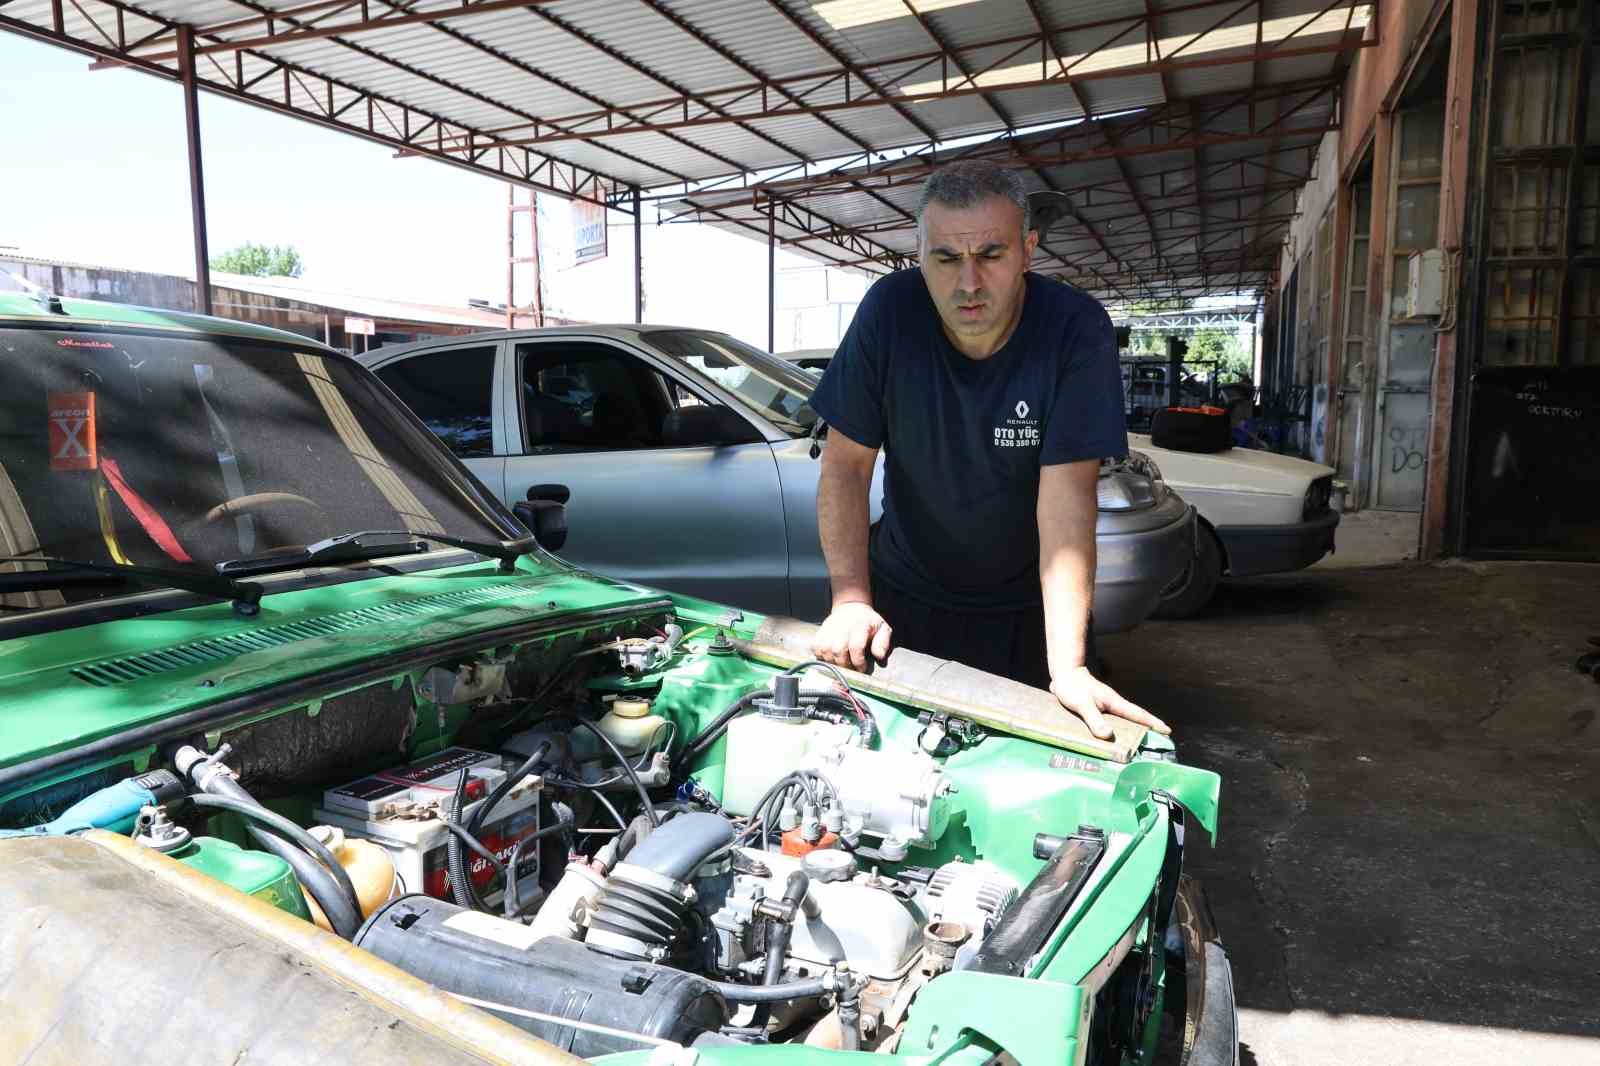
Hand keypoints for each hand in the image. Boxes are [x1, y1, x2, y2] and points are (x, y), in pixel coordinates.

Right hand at [810, 600, 892, 671]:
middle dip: (845, 664)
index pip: (856, 646)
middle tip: (851, 668)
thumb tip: (879, 656)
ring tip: (841, 663)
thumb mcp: (882, 628)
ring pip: (825, 650)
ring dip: (833, 661)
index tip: (862, 668)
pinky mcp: (820, 631)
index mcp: (860, 625)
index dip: (858, 661)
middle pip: (838, 650)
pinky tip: (830, 656)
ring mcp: (829, 628)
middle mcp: (842, 626)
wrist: (851, 607)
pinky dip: (821, 655)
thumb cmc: (868, 622)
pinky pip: (815, 647)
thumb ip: (883, 642)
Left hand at [1050, 667, 1169, 739]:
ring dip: (1132, 729)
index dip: (1153, 723)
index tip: (1168, 731)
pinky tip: (1114, 738)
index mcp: (1114, 702)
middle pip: (1134, 718)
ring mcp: (1106, 705)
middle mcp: (1113, 704)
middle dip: (1148, 728)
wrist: (1064, 673)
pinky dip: (1117, 729)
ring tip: (1139, 744)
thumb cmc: (1073, 686)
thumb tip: (1108, 735)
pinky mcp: (1098, 707)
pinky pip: (1112, 720)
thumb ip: (1094, 719)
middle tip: (1160, 740)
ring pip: (1123, 719)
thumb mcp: (1083, 704)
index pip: (1138, 714)